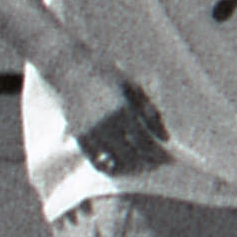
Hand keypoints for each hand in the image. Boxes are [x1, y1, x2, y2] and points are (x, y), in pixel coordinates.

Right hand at [59, 60, 173, 183]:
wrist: (69, 68)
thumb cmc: (106, 74)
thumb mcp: (132, 85)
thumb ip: (150, 109)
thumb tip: (166, 136)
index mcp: (123, 110)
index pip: (145, 143)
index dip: (157, 154)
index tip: (167, 158)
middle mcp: (106, 124)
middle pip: (131, 156)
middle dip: (146, 164)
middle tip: (155, 166)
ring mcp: (91, 132)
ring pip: (113, 161)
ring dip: (128, 167)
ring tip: (139, 168)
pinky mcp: (78, 135)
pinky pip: (95, 160)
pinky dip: (108, 166)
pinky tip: (117, 164)